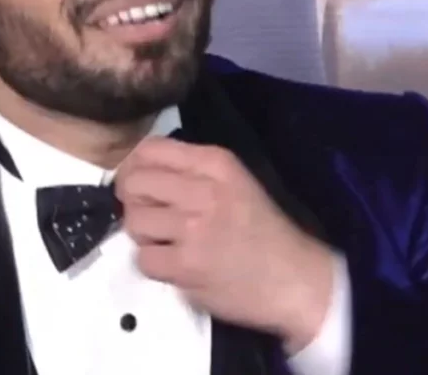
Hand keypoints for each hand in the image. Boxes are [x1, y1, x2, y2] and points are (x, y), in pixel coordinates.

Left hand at [114, 137, 335, 351]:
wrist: (295, 279)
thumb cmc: (262, 229)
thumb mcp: (235, 180)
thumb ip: (191, 169)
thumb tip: (138, 168)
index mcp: (215, 162)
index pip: (150, 149)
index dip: (134, 167)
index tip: (139, 184)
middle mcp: (203, 190)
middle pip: (134, 183)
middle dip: (132, 200)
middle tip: (148, 214)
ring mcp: (193, 228)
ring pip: (133, 220)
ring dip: (143, 234)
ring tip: (165, 241)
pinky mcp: (186, 265)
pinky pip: (143, 258)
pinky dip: (153, 263)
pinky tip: (174, 263)